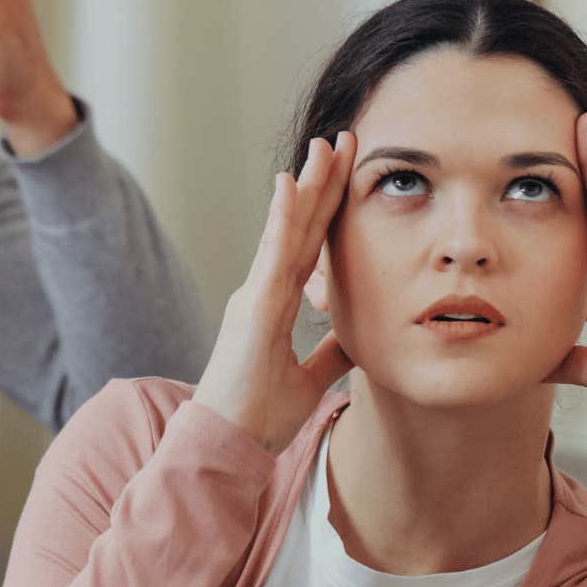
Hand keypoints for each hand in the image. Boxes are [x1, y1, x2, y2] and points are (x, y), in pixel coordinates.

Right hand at [194, 133, 358, 454]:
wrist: (226, 446)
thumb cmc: (257, 418)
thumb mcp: (309, 380)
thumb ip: (330, 353)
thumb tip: (360, 334)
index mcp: (275, 304)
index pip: (310, 245)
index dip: (329, 208)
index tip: (348, 172)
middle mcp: (263, 290)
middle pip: (301, 226)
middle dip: (324, 182)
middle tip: (345, 140)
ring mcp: (256, 295)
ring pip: (287, 229)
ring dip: (309, 185)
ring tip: (327, 147)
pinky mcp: (253, 307)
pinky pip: (272, 255)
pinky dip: (281, 218)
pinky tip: (290, 184)